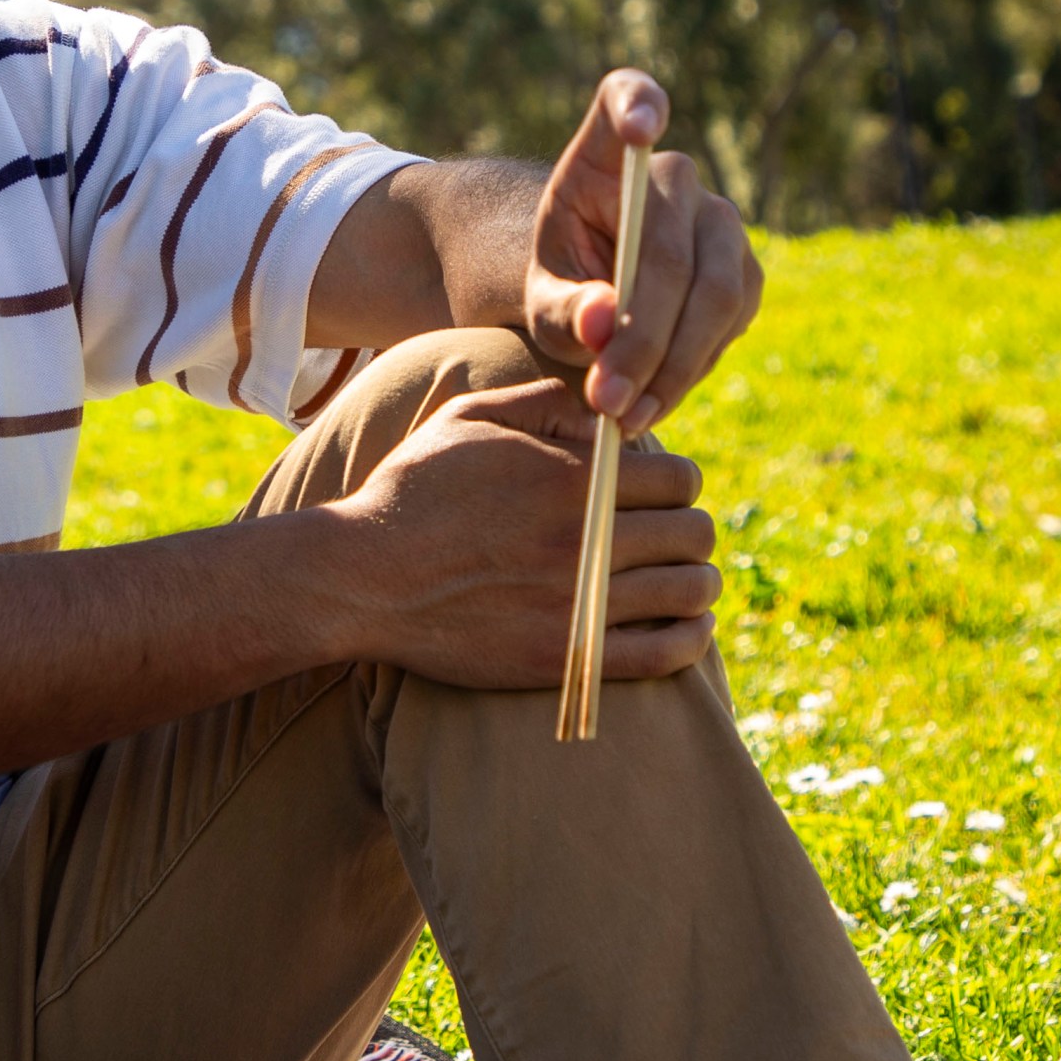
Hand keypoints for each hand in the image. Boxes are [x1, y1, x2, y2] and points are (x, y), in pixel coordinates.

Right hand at [322, 381, 716, 687]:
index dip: (681, 484)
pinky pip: (665, 654)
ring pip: (691, 591)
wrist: (361, 580)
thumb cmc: (411, 492)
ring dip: (699, 584)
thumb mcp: (468, 417)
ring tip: (685, 582)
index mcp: (571, 477)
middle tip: (673, 539)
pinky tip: (683, 627)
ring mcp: (581, 603)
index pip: (681, 478)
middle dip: (692, 531)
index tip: (661, 495)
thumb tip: (605, 412)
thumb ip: (544, 401)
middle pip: (695, 533)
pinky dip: (689, 638)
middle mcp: (586, 538)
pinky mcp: (570, 658)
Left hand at [525, 71, 761, 436]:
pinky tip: (652, 401)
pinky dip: (690, 372)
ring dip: (672, 367)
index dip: (639, 104)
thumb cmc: (563, 285)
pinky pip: (731, 324)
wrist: (600, 303)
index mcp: (607, 153)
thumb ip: (562, 308)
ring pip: (715, 297)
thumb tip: (605, 323)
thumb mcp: (541, 299)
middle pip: (675, 255)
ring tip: (624, 416)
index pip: (627, 98)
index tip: (639, 125)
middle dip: (643, 340)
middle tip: (606, 401)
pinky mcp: (746, 271)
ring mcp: (720, 221)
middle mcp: (674, 175)